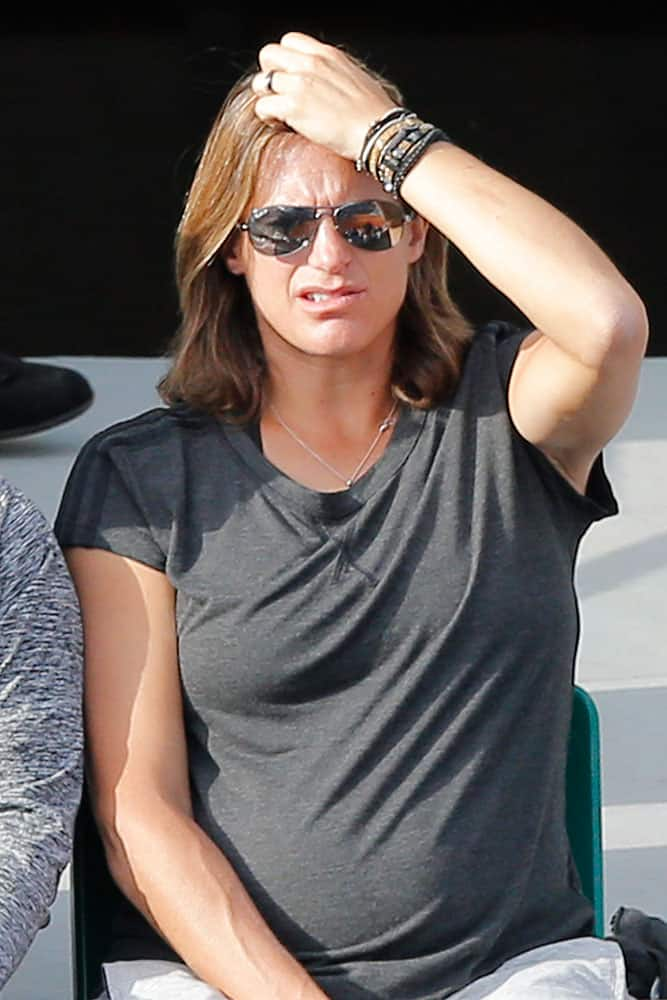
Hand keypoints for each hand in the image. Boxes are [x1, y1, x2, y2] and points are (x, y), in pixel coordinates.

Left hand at [252, 32, 396, 161]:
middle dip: (270, 74)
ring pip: (260, 81)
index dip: (285, 61)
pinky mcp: (293, 107)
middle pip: (268, 54)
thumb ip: (333, 73)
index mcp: (327, 54)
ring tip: (280, 114)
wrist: (378, 132)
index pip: (289, 41)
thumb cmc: (373, 113)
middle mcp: (311, 63)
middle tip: (280, 95)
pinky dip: (268, 117)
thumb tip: (324, 83)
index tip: (291, 79)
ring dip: (267, 98)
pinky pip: (262, 106)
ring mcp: (300, 83)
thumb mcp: (354, 77)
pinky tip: (282, 125)